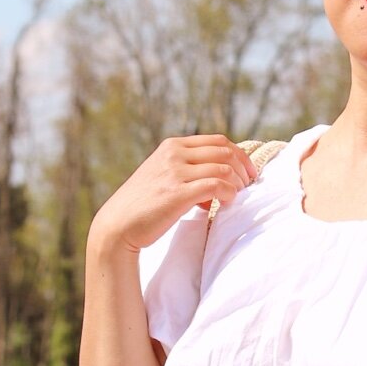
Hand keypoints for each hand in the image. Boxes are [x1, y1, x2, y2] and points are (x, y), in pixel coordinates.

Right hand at [88, 134, 258, 258]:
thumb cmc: (143, 206)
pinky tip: (226, 204)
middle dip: (243, 169)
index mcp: (172, 146)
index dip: (240, 155)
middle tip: (247, 187)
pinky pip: (216, 186)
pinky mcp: (177, 193)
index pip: (218, 140)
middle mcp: (174, 154)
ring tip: (236, 197)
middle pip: (225, 151)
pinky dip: (228, 194)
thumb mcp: (163, 176)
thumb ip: (187, 171)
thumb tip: (219, 179)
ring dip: (237, 183)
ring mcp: (175, 172)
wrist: (118, 225)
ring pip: (223, 167)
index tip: (249, 173)